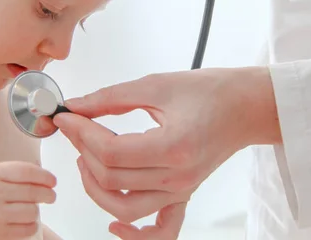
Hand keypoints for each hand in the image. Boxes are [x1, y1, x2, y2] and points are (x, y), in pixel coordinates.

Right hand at [0, 161, 56, 239]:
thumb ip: (12, 171)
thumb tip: (42, 174)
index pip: (27, 172)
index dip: (45, 176)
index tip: (53, 181)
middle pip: (33, 192)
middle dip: (48, 194)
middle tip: (51, 196)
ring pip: (31, 212)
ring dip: (37, 210)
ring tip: (34, 209)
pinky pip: (24, 230)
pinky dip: (31, 225)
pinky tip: (27, 221)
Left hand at [54, 67, 277, 235]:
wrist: (244, 107)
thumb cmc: (209, 91)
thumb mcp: (155, 85)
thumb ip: (110, 98)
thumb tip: (76, 107)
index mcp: (174, 147)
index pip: (110, 152)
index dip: (80, 133)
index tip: (66, 116)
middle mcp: (178, 177)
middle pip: (112, 178)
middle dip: (82, 150)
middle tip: (74, 126)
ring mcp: (182, 190)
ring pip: (125, 206)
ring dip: (95, 186)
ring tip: (85, 158)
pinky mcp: (183, 194)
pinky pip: (160, 229)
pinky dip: (134, 234)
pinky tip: (115, 223)